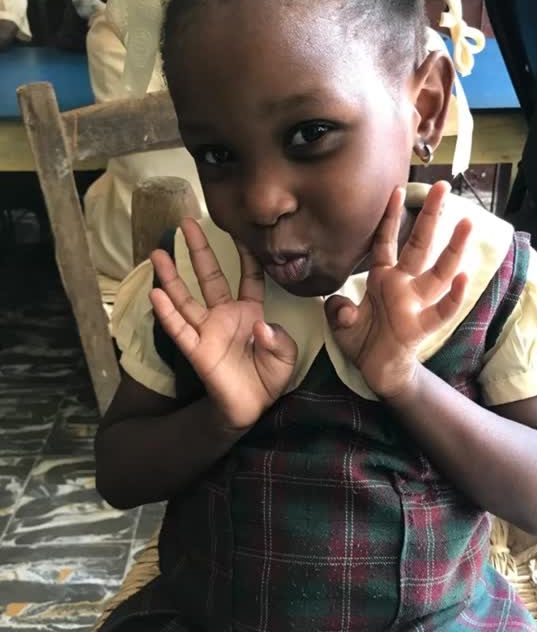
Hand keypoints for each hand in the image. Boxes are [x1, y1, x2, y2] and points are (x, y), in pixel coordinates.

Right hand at [149, 218, 297, 430]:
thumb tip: (261, 325)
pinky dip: (167, 313)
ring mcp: (208, 331)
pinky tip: (155, 295)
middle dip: (198, 248)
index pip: (249, 277)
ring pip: (186, 298)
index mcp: (250, 312)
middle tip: (186, 222)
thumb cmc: (268, 379)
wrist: (252, 409)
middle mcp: (225, 316)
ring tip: (157, 253)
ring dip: (171, 276)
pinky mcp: (197, 351)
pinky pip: (180, 329)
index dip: (246, 256)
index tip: (240, 232)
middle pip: (210, 276)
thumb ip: (280, 339)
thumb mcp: (287, 357)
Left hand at [324, 182, 471, 398]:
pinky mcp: (421, 327)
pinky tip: (464, 278)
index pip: (387, 241)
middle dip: (431, 216)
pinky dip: (453, 297)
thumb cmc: (362, 340)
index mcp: (383, 278)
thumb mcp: (340, 322)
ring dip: (452, 248)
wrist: (376, 371)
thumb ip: (338, 309)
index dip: (391, 217)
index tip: (396, 190)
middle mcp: (403, 285)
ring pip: (438, 271)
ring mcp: (415, 304)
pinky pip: (441, 311)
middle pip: (420, 245)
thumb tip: (342, 307)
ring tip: (466, 222)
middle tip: (444, 187)